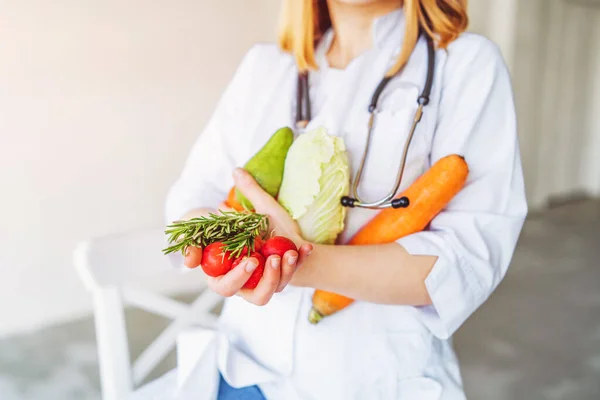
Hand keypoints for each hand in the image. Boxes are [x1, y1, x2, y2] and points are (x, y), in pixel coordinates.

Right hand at [204, 169, 312, 305]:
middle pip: (231, 290)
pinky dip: (298, 263)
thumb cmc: (274, 228)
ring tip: (286, 254)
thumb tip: (237, 170)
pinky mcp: (280, 285)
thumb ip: (250, 191)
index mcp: (225, 264)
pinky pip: (287, 280)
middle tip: (256, 260)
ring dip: (274, 275)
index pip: (213, 275)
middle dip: (241, 277)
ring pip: (263, 294)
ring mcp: (261, 286)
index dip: (218, 270)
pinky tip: (305, 248)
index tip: (235, 257)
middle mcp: (240, 280)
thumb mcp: (264, 208)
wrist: (299, 245)